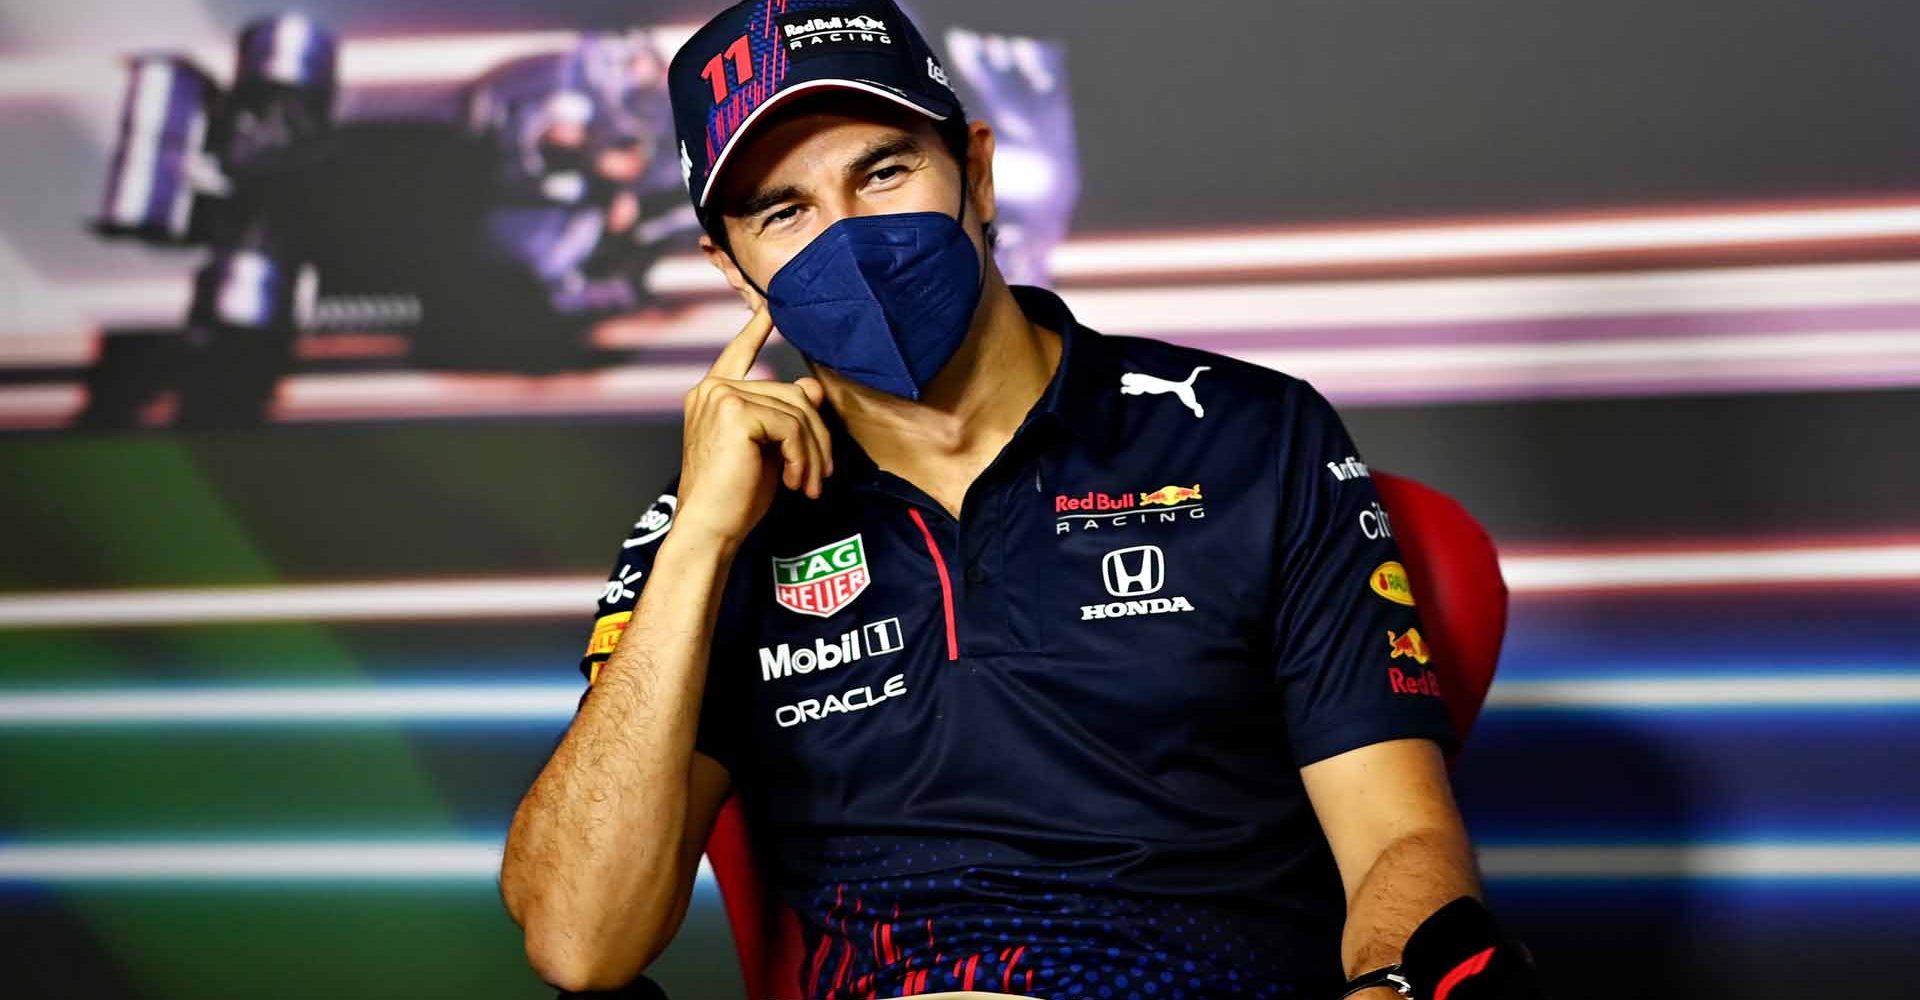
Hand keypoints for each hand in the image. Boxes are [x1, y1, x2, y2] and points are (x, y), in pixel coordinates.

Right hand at [673, 306, 831, 548]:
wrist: (709, 529)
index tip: (769, 307)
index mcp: (712, 397)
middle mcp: (713, 390)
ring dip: (812, 452)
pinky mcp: (735, 411)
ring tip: (808, 485)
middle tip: (821, 475)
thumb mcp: (768, 451)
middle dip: (815, 435)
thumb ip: (786, 416)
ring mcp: (721, 397)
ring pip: (796, 411)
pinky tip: (795, 482)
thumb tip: (812, 385)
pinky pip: (791, 426)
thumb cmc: (734, 498)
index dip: (756, 329)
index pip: (738, 354)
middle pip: (791, 394)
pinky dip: (803, 457)